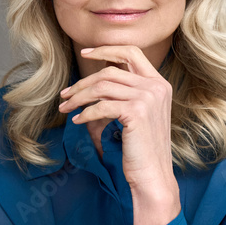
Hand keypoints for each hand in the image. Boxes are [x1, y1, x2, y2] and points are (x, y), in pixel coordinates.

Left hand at [58, 44, 175, 191]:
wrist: (153, 174)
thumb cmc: (142, 149)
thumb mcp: (138, 115)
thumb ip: (125, 94)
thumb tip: (94, 81)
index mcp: (159, 84)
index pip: (132, 53)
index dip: (106, 50)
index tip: (85, 54)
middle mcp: (156, 87)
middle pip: (110, 71)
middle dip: (83, 82)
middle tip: (66, 94)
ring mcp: (148, 98)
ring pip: (102, 87)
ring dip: (79, 97)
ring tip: (66, 108)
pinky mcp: (137, 112)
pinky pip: (101, 106)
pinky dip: (85, 113)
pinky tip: (78, 121)